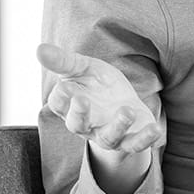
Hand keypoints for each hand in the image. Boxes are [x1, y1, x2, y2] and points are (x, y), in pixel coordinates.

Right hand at [37, 43, 163, 158]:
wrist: (122, 101)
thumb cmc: (97, 84)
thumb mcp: (83, 68)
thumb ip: (63, 61)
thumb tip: (38, 48)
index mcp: (70, 105)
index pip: (58, 104)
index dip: (60, 96)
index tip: (65, 85)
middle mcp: (86, 124)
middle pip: (76, 125)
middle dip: (79, 114)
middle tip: (82, 100)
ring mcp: (108, 134)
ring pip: (108, 137)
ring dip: (117, 126)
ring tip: (127, 110)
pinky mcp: (129, 139)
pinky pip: (136, 144)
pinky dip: (145, 138)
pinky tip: (155, 129)